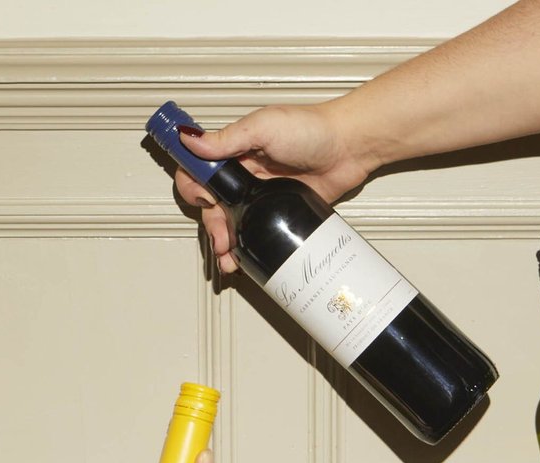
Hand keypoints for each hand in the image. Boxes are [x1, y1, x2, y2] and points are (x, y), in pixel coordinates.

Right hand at [174, 102, 375, 273]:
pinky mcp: (279, 212)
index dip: (193, 186)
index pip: (198, 170)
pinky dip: (247, 247)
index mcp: (234, 150)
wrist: (349, 148)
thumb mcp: (263, 127)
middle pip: (211, 204)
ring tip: (228, 257)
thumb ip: (227, 138)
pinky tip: (244, 257)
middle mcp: (243, 174)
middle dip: (211, 225)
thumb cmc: (312, 129)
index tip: (203, 198)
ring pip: (230, 223)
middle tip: (220, 237)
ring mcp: (260, 196)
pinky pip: (257, 232)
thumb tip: (190, 139)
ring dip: (224, 242)